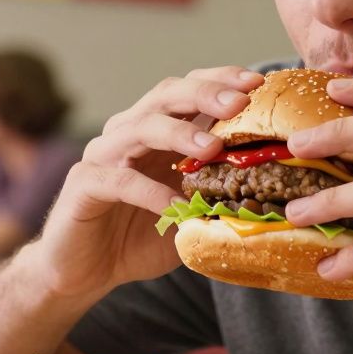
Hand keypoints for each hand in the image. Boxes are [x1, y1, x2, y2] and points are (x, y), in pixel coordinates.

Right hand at [27, 67, 263, 300]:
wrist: (82, 273)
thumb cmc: (136, 239)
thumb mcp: (188, 215)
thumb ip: (217, 197)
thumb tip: (271, 192)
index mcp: (155, 132)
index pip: (188, 90)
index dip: (221, 80)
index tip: (258, 82)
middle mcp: (127, 133)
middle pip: (166, 97)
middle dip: (206, 93)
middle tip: (240, 101)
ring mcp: (102, 156)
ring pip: (141, 128)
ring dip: (180, 133)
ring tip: (212, 147)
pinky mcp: (84, 185)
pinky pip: (120, 180)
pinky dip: (151, 191)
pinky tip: (176, 205)